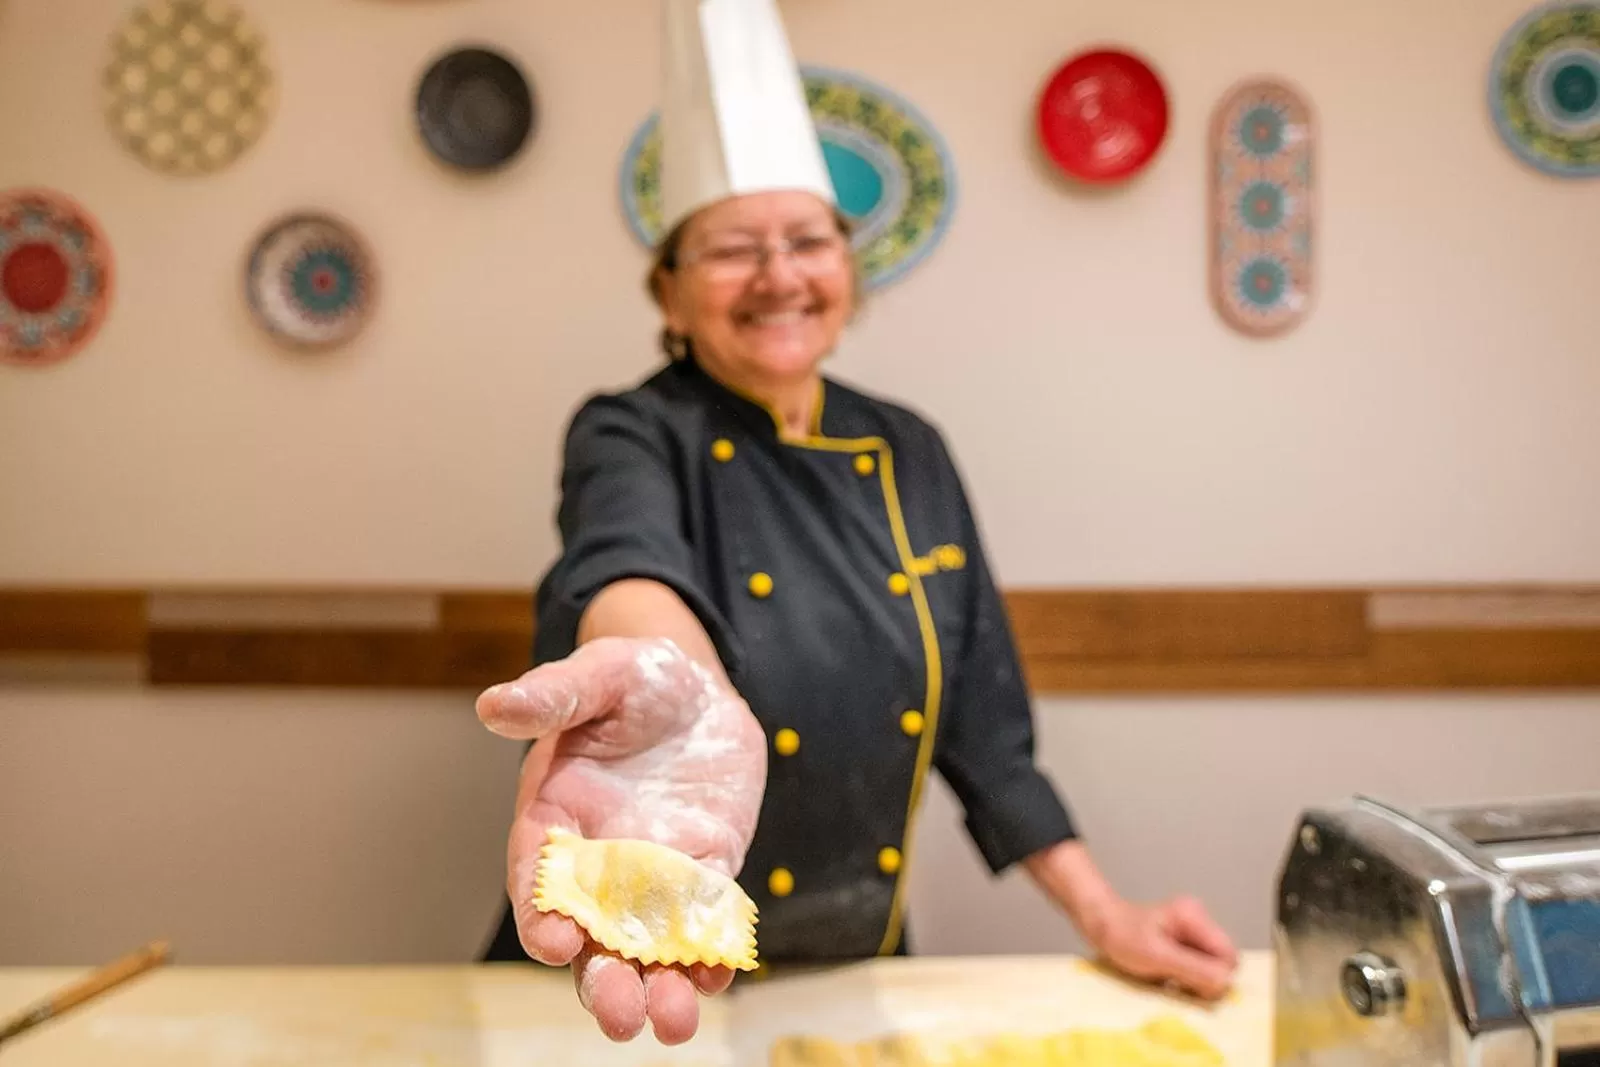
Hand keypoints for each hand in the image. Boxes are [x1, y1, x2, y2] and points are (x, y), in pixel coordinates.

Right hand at [475, 636, 767, 1043]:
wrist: (695, 687)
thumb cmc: (631, 677)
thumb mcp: (597, 674)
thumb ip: (552, 695)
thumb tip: (494, 705)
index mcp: (554, 819)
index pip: (538, 881)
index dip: (541, 917)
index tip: (557, 944)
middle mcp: (598, 862)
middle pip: (591, 938)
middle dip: (603, 981)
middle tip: (621, 1015)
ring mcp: (653, 874)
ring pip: (647, 947)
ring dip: (660, 988)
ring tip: (675, 1021)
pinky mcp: (704, 871)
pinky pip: (704, 924)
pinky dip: (710, 955)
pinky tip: (719, 977)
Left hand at [1081, 894, 1237, 1000]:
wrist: (1100, 925)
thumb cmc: (1122, 936)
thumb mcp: (1157, 957)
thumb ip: (1193, 969)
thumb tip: (1226, 983)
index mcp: (1193, 916)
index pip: (1228, 955)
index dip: (1216, 975)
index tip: (1191, 984)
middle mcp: (1198, 920)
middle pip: (1223, 961)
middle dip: (1206, 977)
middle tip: (1177, 981)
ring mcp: (1193, 930)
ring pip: (1212, 966)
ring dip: (1196, 979)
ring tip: (1170, 978)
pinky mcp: (1186, 942)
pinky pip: (1200, 966)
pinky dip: (1189, 977)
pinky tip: (1170, 977)